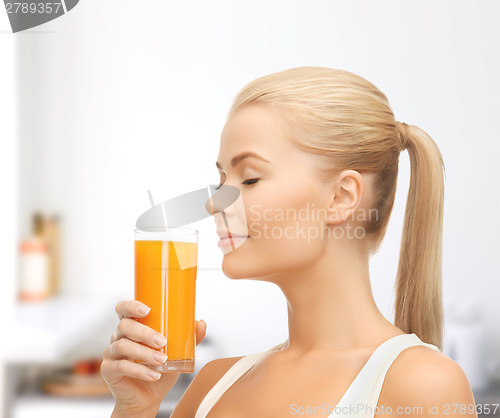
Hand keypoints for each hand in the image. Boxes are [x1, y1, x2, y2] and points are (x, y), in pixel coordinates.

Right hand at [101, 300, 206, 415]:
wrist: (148, 398)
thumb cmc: (160, 370)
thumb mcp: (177, 352)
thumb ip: (188, 338)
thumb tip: (200, 323)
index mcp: (132, 327)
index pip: (123, 308)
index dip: (131, 305)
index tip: (147, 309)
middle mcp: (118, 337)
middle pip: (124, 326)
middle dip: (144, 332)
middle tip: (163, 341)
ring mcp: (112, 353)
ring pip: (122, 345)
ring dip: (144, 353)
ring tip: (162, 361)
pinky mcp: (109, 370)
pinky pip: (121, 366)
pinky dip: (140, 371)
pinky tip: (154, 375)